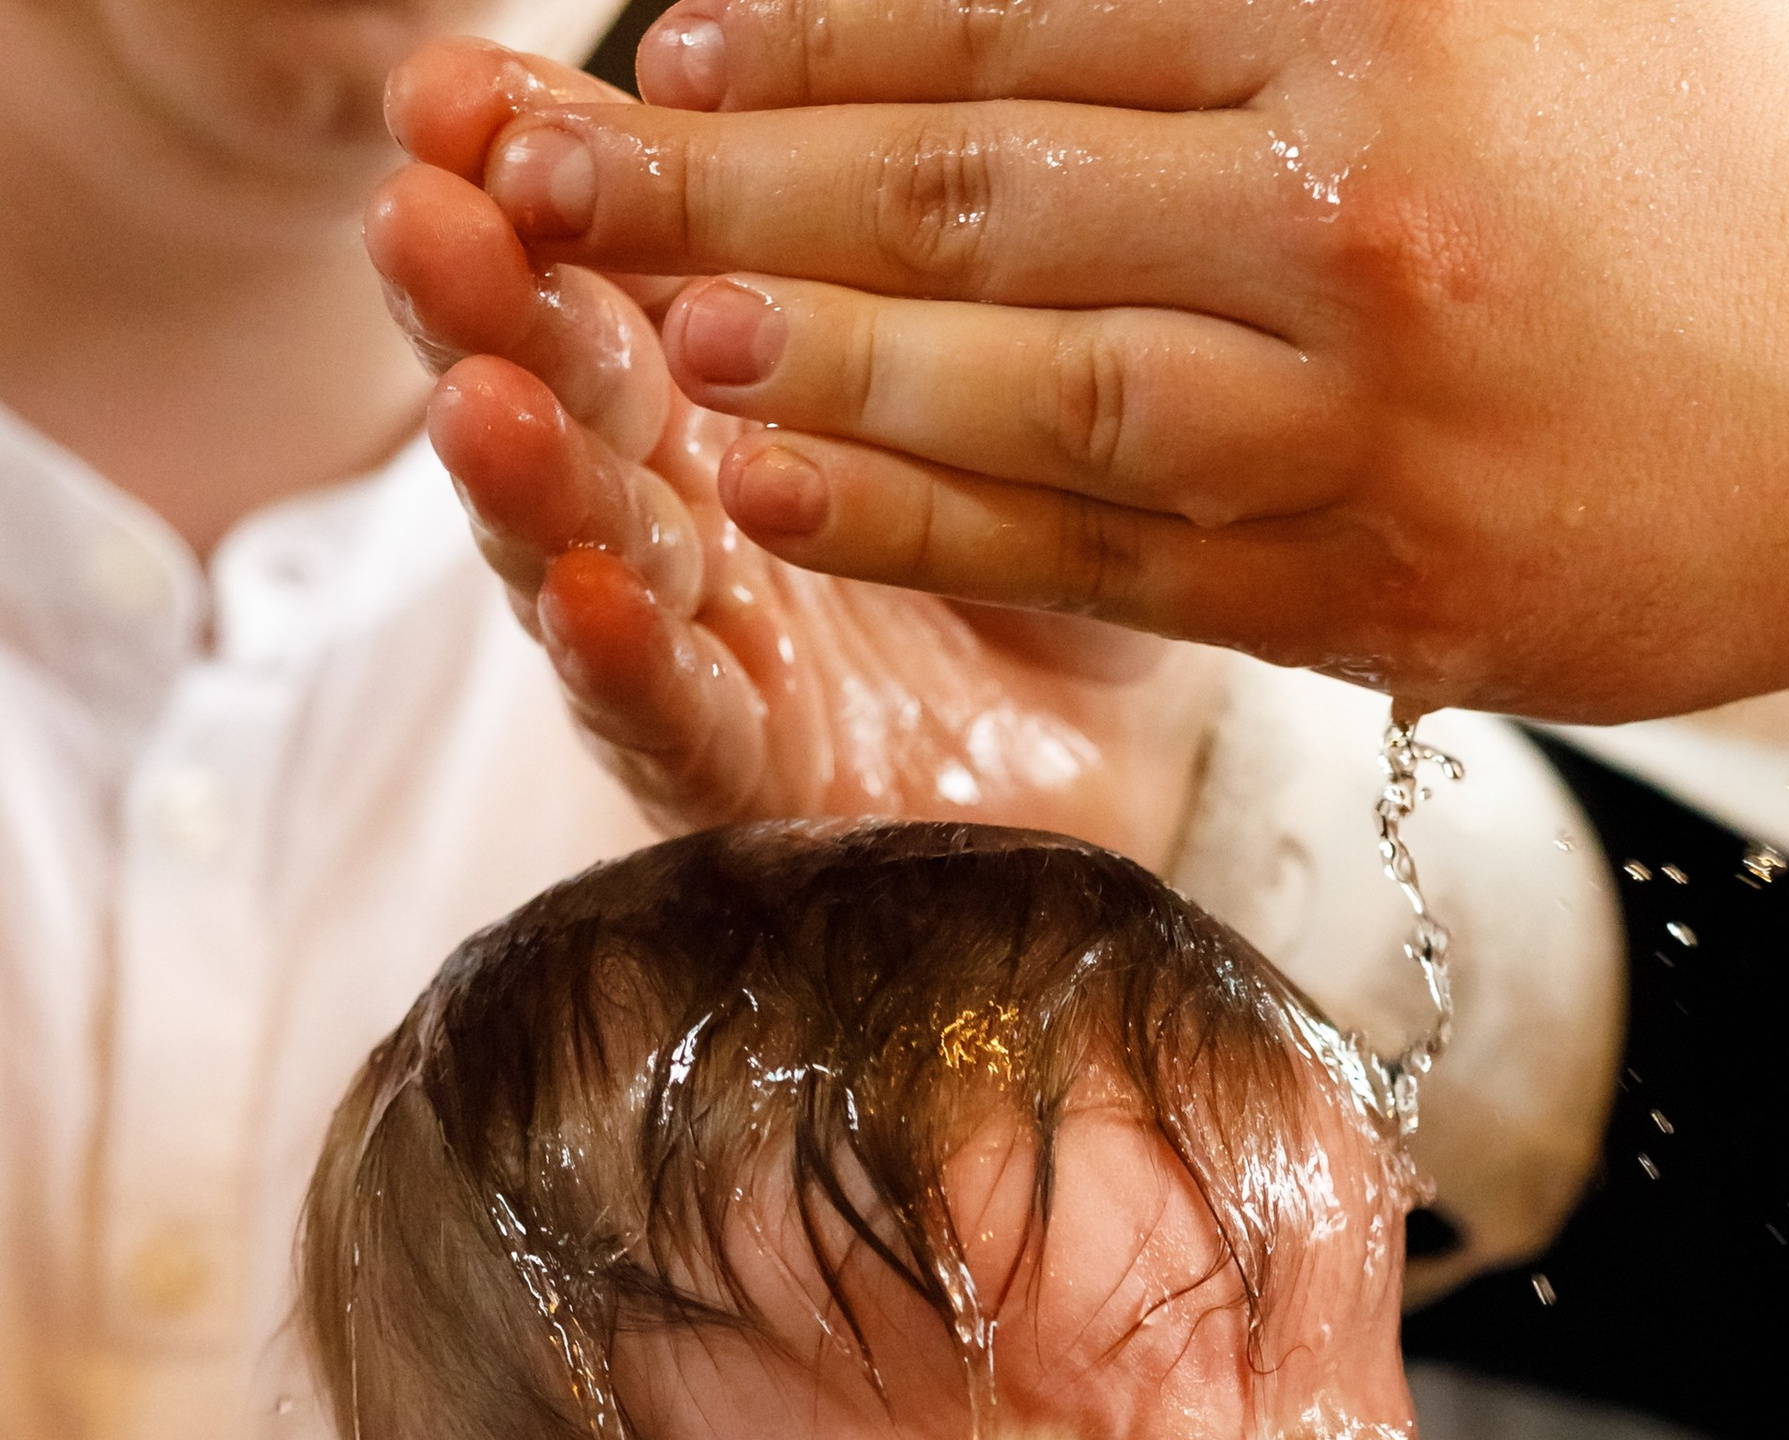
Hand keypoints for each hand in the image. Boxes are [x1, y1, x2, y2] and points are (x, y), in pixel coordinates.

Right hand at [367, 53, 1220, 857]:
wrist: (1127, 754)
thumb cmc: (1063, 527)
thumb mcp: (994, 346)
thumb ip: (886, 232)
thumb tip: (761, 50)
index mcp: (725, 364)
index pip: (606, 252)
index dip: (524, 170)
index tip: (453, 93)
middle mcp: (690, 497)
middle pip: (568, 386)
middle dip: (482, 301)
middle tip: (423, 217)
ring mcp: (708, 644)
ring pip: (592, 547)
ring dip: (528, 474)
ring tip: (481, 402)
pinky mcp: (750, 780)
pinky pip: (682, 717)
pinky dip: (628, 661)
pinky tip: (589, 597)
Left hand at [395, 0, 1788, 718]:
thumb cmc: (1748, 150)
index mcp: (1391, 1)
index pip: (1024, 1)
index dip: (818, 21)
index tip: (664, 27)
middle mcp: (1356, 201)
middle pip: (974, 181)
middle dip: (728, 174)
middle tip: (534, 174)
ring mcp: (1365, 416)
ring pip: (1020, 385)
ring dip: (805, 364)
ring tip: (635, 346)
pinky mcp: (1381, 588)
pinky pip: (1111, 557)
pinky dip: (934, 521)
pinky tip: (784, 495)